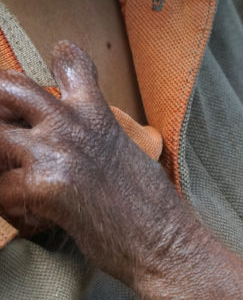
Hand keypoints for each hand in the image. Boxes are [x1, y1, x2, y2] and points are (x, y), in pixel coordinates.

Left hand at [0, 41, 194, 280]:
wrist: (168, 245)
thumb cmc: (154, 215)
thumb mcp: (131, 160)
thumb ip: (100, 140)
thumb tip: (78, 149)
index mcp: (99, 118)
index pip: (73, 68)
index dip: (57, 60)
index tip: (55, 55)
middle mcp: (75, 126)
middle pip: (10, 88)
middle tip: (5, 138)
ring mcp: (59, 153)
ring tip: (11, 182)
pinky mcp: (47, 186)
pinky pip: (0, 190)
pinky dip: (9, 208)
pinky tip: (32, 220)